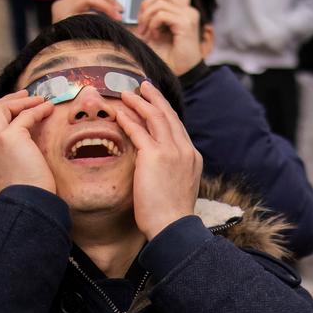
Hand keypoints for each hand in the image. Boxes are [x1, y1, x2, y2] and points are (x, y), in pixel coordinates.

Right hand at [0, 92, 56, 196]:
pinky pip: (23, 115)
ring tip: (38, 100)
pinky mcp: (7, 138)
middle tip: (24, 97)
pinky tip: (48, 109)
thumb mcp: (12, 182)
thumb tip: (28, 148)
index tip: (19, 115)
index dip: (1, 119)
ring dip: (19, 101)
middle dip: (4, 101)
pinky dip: (36, 109)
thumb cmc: (27, 202)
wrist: (26, 210)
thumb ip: (12, 163)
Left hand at [115, 82, 202, 239]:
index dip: (166, 112)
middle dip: (155, 98)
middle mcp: (185, 149)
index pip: (178, 127)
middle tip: (144, 86)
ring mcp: (172, 151)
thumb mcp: (179, 187)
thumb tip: (161, 171)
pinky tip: (119, 112)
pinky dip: (129, 119)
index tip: (156, 102)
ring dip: (140, 102)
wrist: (173, 226)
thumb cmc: (172, 215)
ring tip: (127, 93)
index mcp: (193, 157)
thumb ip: (173, 172)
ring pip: (155, 117)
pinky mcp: (155, 156)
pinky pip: (139, 131)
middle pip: (169, 115)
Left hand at [134, 0, 202, 74]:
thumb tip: (132, 15)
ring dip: (147, 18)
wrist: (180, 73)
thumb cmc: (167, 58)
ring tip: (148, 33)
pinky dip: (153, 24)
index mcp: (182, 13)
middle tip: (142, 25)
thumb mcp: (152, 35)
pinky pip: (162, 14)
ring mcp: (188, 16)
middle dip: (145, 6)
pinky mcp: (186, 23)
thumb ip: (147, 22)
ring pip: (159, 3)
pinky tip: (155, 35)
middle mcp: (188, 11)